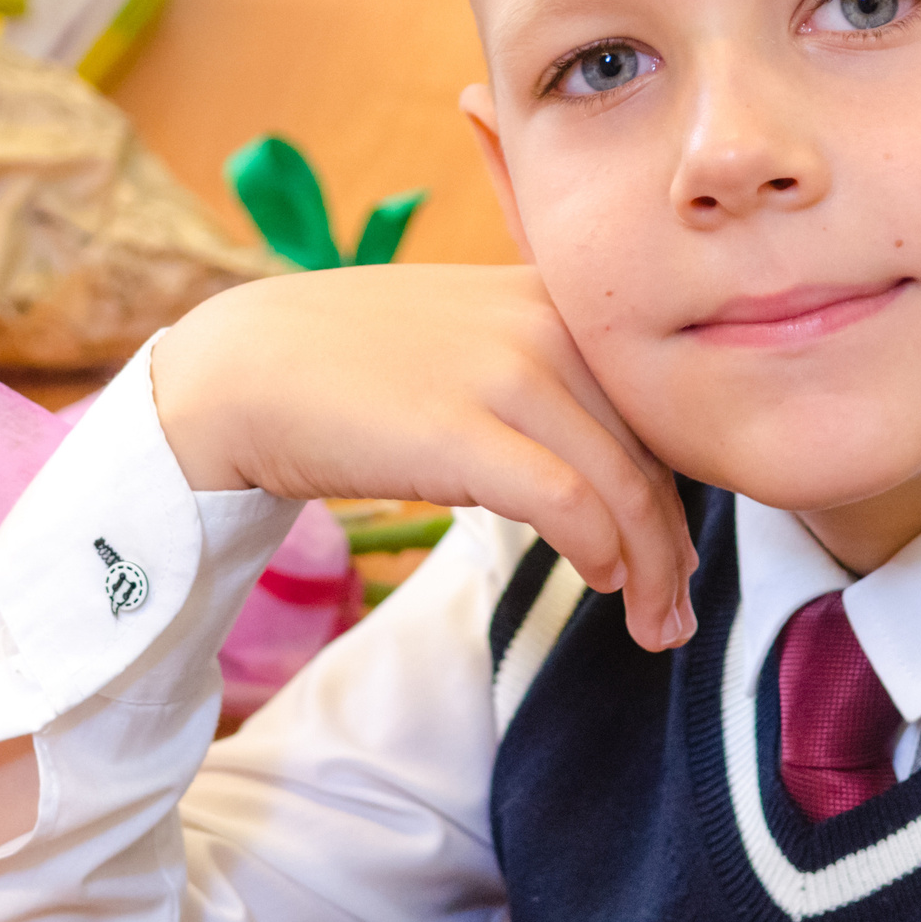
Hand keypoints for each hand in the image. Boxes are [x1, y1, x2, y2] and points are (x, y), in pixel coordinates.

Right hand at [153, 265, 698, 648]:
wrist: (243, 367)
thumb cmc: (352, 365)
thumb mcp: (469, 336)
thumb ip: (542, 369)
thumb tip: (606, 453)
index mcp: (553, 297)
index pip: (653, 401)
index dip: (678, 484)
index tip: (677, 550)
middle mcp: (544, 323)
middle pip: (650, 448)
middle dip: (672, 542)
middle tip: (675, 608)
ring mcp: (506, 371)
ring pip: (624, 484)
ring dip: (650, 568)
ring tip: (653, 624)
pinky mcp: (463, 429)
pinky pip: (569, 502)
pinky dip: (601, 552)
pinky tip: (598, 582)